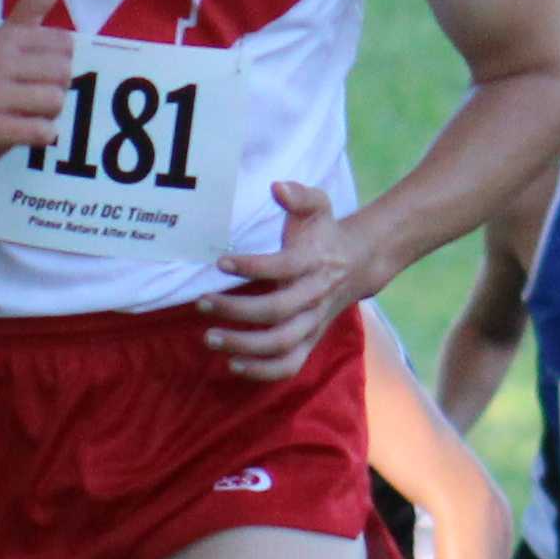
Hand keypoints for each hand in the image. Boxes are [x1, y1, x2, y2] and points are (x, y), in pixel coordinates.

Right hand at [0, 0, 77, 172]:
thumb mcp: (1, 42)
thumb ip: (30, 10)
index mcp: (5, 40)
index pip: (64, 44)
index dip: (58, 62)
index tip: (36, 72)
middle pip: (63, 73)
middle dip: (56, 89)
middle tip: (32, 97)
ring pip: (55, 102)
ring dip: (48, 114)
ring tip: (27, 114)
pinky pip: (42, 131)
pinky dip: (40, 134)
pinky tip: (23, 132)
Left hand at [200, 183, 369, 385]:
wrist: (357, 264)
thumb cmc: (324, 234)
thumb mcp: (318, 206)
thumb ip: (299, 195)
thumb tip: (277, 186)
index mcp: (313, 263)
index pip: (282, 267)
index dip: (251, 267)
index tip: (220, 263)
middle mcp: (314, 297)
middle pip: (276, 312)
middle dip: (236, 310)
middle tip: (202, 303)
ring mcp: (312, 324)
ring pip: (281, 344)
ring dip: (244, 346)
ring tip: (209, 337)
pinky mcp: (309, 342)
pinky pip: (288, 366)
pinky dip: (262, 372)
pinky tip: (232, 364)